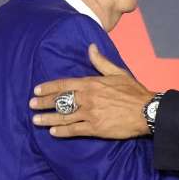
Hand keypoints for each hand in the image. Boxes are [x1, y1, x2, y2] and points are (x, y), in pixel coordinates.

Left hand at [29, 44, 152, 138]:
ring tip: (36, 120)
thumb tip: (90, 47)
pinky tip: (53, 132)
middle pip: (60, 100)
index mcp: (91, 83)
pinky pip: (74, 130)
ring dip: (48, 118)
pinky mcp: (96, 128)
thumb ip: (101, 61)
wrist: (147, 111)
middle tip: (31, 106)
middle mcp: (88, 98)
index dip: (49, 87)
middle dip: (44, 103)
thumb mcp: (117, 72)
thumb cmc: (133, 91)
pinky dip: (62, 131)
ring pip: (64, 116)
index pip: (64, 84)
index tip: (37, 90)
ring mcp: (91, 114)